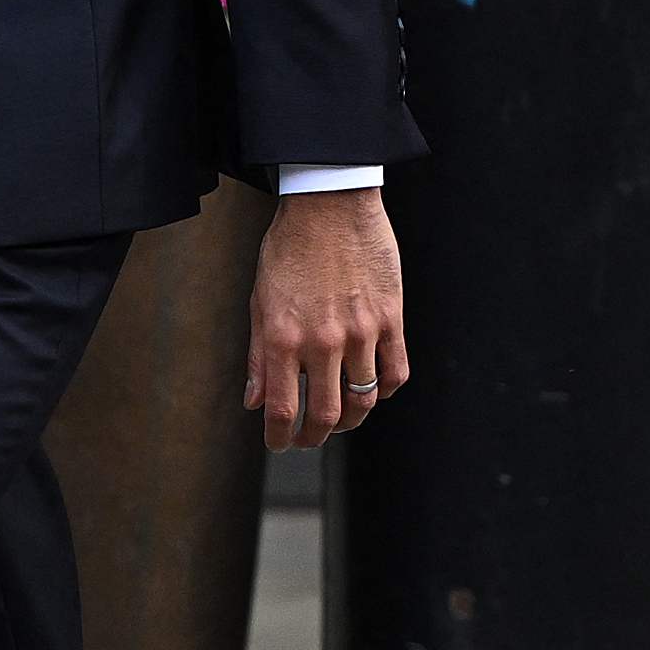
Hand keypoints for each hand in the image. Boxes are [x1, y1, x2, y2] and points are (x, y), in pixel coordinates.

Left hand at [247, 185, 407, 448]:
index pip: (283, 410)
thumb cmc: (289, 250)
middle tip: (308, 438)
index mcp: (283, 338)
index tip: (279, 443)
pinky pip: (395, 373)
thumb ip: (258, 356)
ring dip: (350, 420)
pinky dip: (383, 391)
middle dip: (314, 436)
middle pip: (326, 414)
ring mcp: (361, 332)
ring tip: (341, 420)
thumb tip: (255, 402)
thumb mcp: (260, 301)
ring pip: (363, 400)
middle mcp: (323, 341)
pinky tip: (371, 390)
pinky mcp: (391, 319)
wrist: (330, 206)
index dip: (280, 437)